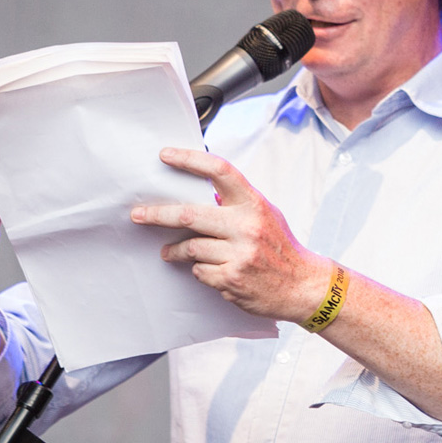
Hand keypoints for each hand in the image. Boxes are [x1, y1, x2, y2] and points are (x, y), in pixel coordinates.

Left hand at [131, 147, 329, 322]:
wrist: (303, 286)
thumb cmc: (281, 249)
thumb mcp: (266, 216)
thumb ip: (237, 204)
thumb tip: (203, 193)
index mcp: (254, 204)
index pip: (219, 171)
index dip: (189, 160)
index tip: (165, 156)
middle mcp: (246, 226)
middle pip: (189, 214)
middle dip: (157, 214)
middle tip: (138, 215)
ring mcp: (239, 253)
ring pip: (190, 246)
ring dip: (176, 250)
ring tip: (170, 251)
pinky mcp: (231, 278)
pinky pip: (199, 270)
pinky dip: (199, 270)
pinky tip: (210, 270)